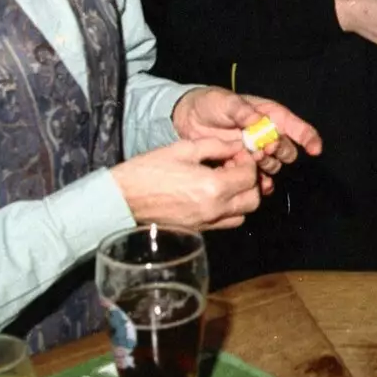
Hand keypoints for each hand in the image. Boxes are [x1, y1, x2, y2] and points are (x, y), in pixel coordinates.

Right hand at [110, 138, 260, 229]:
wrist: (123, 197)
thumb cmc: (149, 170)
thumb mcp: (184, 148)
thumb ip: (216, 146)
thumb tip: (237, 146)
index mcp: (213, 187)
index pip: (250, 176)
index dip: (247, 161)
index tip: (236, 153)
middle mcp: (214, 209)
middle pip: (253, 199)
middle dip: (249, 181)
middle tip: (233, 166)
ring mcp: (206, 223)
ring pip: (242, 215)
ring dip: (241, 197)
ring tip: (224, 181)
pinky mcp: (198, 230)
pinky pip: (224, 223)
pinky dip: (228, 210)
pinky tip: (212, 194)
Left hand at [171, 87, 321, 193]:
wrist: (189, 120)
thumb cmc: (211, 104)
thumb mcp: (224, 102)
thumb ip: (241, 110)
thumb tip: (257, 120)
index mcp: (269, 115)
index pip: (296, 126)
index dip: (308, 137)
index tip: (314, 149)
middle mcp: (268, 135)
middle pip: (287, 150)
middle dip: (279, 151)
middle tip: (262, 149)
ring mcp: (256, 151)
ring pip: (274, 165)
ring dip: (267, 166)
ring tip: (252, 160)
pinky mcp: (244, 165)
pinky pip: (260, 178)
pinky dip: (261, 183)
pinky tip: (258, 185)